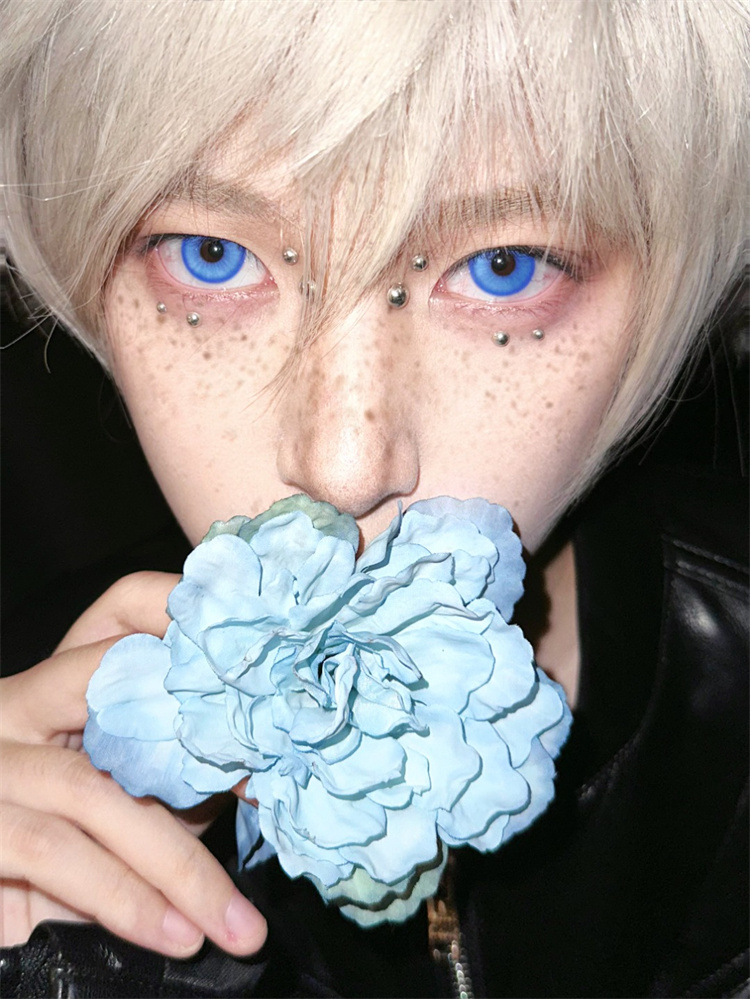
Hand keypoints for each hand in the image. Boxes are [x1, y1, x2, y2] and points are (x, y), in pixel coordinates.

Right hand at [0, 572, 266, 956]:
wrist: (1, 912)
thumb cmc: (81, 852)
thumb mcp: (145, 794)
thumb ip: (192, 765)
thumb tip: (271, 760)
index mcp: (63, 681)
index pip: (124, 608)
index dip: (188, 617)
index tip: (259, 654)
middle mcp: (19, 704)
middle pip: (110, 678)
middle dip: (198, 731)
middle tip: (267, 789)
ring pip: (96, 790)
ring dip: (179, 867)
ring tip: (233, 924)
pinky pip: (59, 853)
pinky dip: (128, 900)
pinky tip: (175, 933)